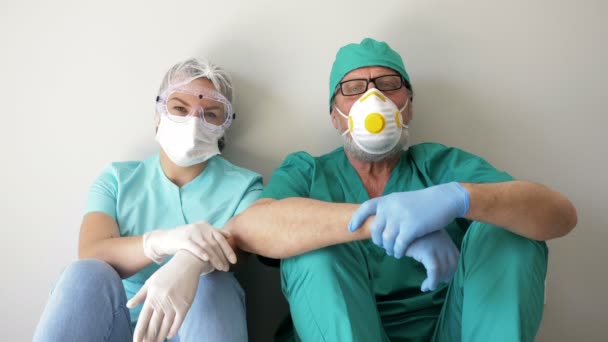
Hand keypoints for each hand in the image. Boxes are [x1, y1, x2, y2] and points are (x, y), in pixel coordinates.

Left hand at [128, 250, 212, 341]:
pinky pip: (178, 321)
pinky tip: (169, 335)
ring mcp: (174, 304)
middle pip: (154, 325)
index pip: (143, 319)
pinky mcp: (185, 304)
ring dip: (160, 337)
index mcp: (152, 296)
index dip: (140, 333)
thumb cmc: (168, 272)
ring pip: (165, 325)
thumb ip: (140, 295)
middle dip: (149, 338)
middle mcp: (161, 302)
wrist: (187, 263)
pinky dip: (173, 330)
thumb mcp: (151, 281)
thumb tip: (128, 305)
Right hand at [143, 222, 235, 270]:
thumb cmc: (185, 238)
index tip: (234, 261)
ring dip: (215, 258)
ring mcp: (192, 232)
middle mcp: (200, 227)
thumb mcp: (200, 233)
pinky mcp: (183, 239)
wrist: (165, 239)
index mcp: (206, 226)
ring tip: (220, 268)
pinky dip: (201, 253)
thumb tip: (229, 235)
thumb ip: (214, 233)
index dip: (228, 250)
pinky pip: (194, 246)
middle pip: (215, 243)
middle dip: (222, 257)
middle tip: (227, 268)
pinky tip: (207, 260)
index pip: (221, 238)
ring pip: (207, 247)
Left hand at [349, 182, 468, 257]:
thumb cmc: (423, 203)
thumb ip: (389, 209)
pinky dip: (398, 251)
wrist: (443, 199)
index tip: (351, 229)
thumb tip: (377, 222)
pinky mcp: (411, 228)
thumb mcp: (402, 200)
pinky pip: (399, 245)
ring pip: (386, 240)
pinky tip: (401, 253)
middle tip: (383, 247)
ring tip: (394, 253)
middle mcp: (391, 207)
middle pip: (375, 230)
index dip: (356, 219)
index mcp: (387, 199)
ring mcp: (400, 217)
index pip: (366, 208)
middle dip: (377, 241)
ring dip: (388, 249)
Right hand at [405, 229, 459, 291]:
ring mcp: (437, 247)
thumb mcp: (426, 241)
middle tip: (432, 284)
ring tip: (427, 287)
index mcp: (446, 241)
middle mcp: (445, 244)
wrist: (398, 227)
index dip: (450, 272)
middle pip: (452, 267)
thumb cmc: (411, 236)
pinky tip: (425, 287)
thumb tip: (441, 272)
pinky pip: (434, 271)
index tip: (441, 279)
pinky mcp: (427, 252)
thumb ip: (435, 251)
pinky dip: (432, 282)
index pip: (456, 260)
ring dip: (436, 282)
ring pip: (444, 271)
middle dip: (444, 278)